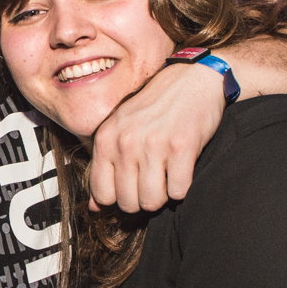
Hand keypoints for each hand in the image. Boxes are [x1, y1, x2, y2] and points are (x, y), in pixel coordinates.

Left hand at [89, 61, 225, 210]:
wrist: (193, 78)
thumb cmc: (155, 107)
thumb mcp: (121, 130)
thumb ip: (105, 168)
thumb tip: (94, 209)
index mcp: (106, 138)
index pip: (102, 195)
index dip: (119, 199)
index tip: (132, 188)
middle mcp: (126, 141)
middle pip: (128, 203)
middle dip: (143, 199)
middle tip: (154, 181)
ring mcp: (153, 144)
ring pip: (152, 201)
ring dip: (163, 196)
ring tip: (167, 176)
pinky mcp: (182, 147)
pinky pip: (179, 191)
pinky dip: (183, 187)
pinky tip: (183, 168)